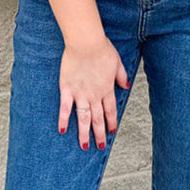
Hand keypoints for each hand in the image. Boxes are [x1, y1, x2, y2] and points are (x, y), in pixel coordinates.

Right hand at [58, 36, 130, 150]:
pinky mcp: (67, 89)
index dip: (111, 122)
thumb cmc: (102, 49)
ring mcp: (80, 94)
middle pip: (98, 118)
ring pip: (83, 118)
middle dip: (99, 134)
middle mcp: (94, 95)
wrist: (86, 43)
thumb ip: (121, 76)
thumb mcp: (117, 62)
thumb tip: (126, 85)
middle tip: (99, 146)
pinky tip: (62, 131)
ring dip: (84, 133)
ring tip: (84, 146)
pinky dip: (64, 120)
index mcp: (107, 88)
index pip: (110, 110)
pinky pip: (65, 108)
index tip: (111, 132)